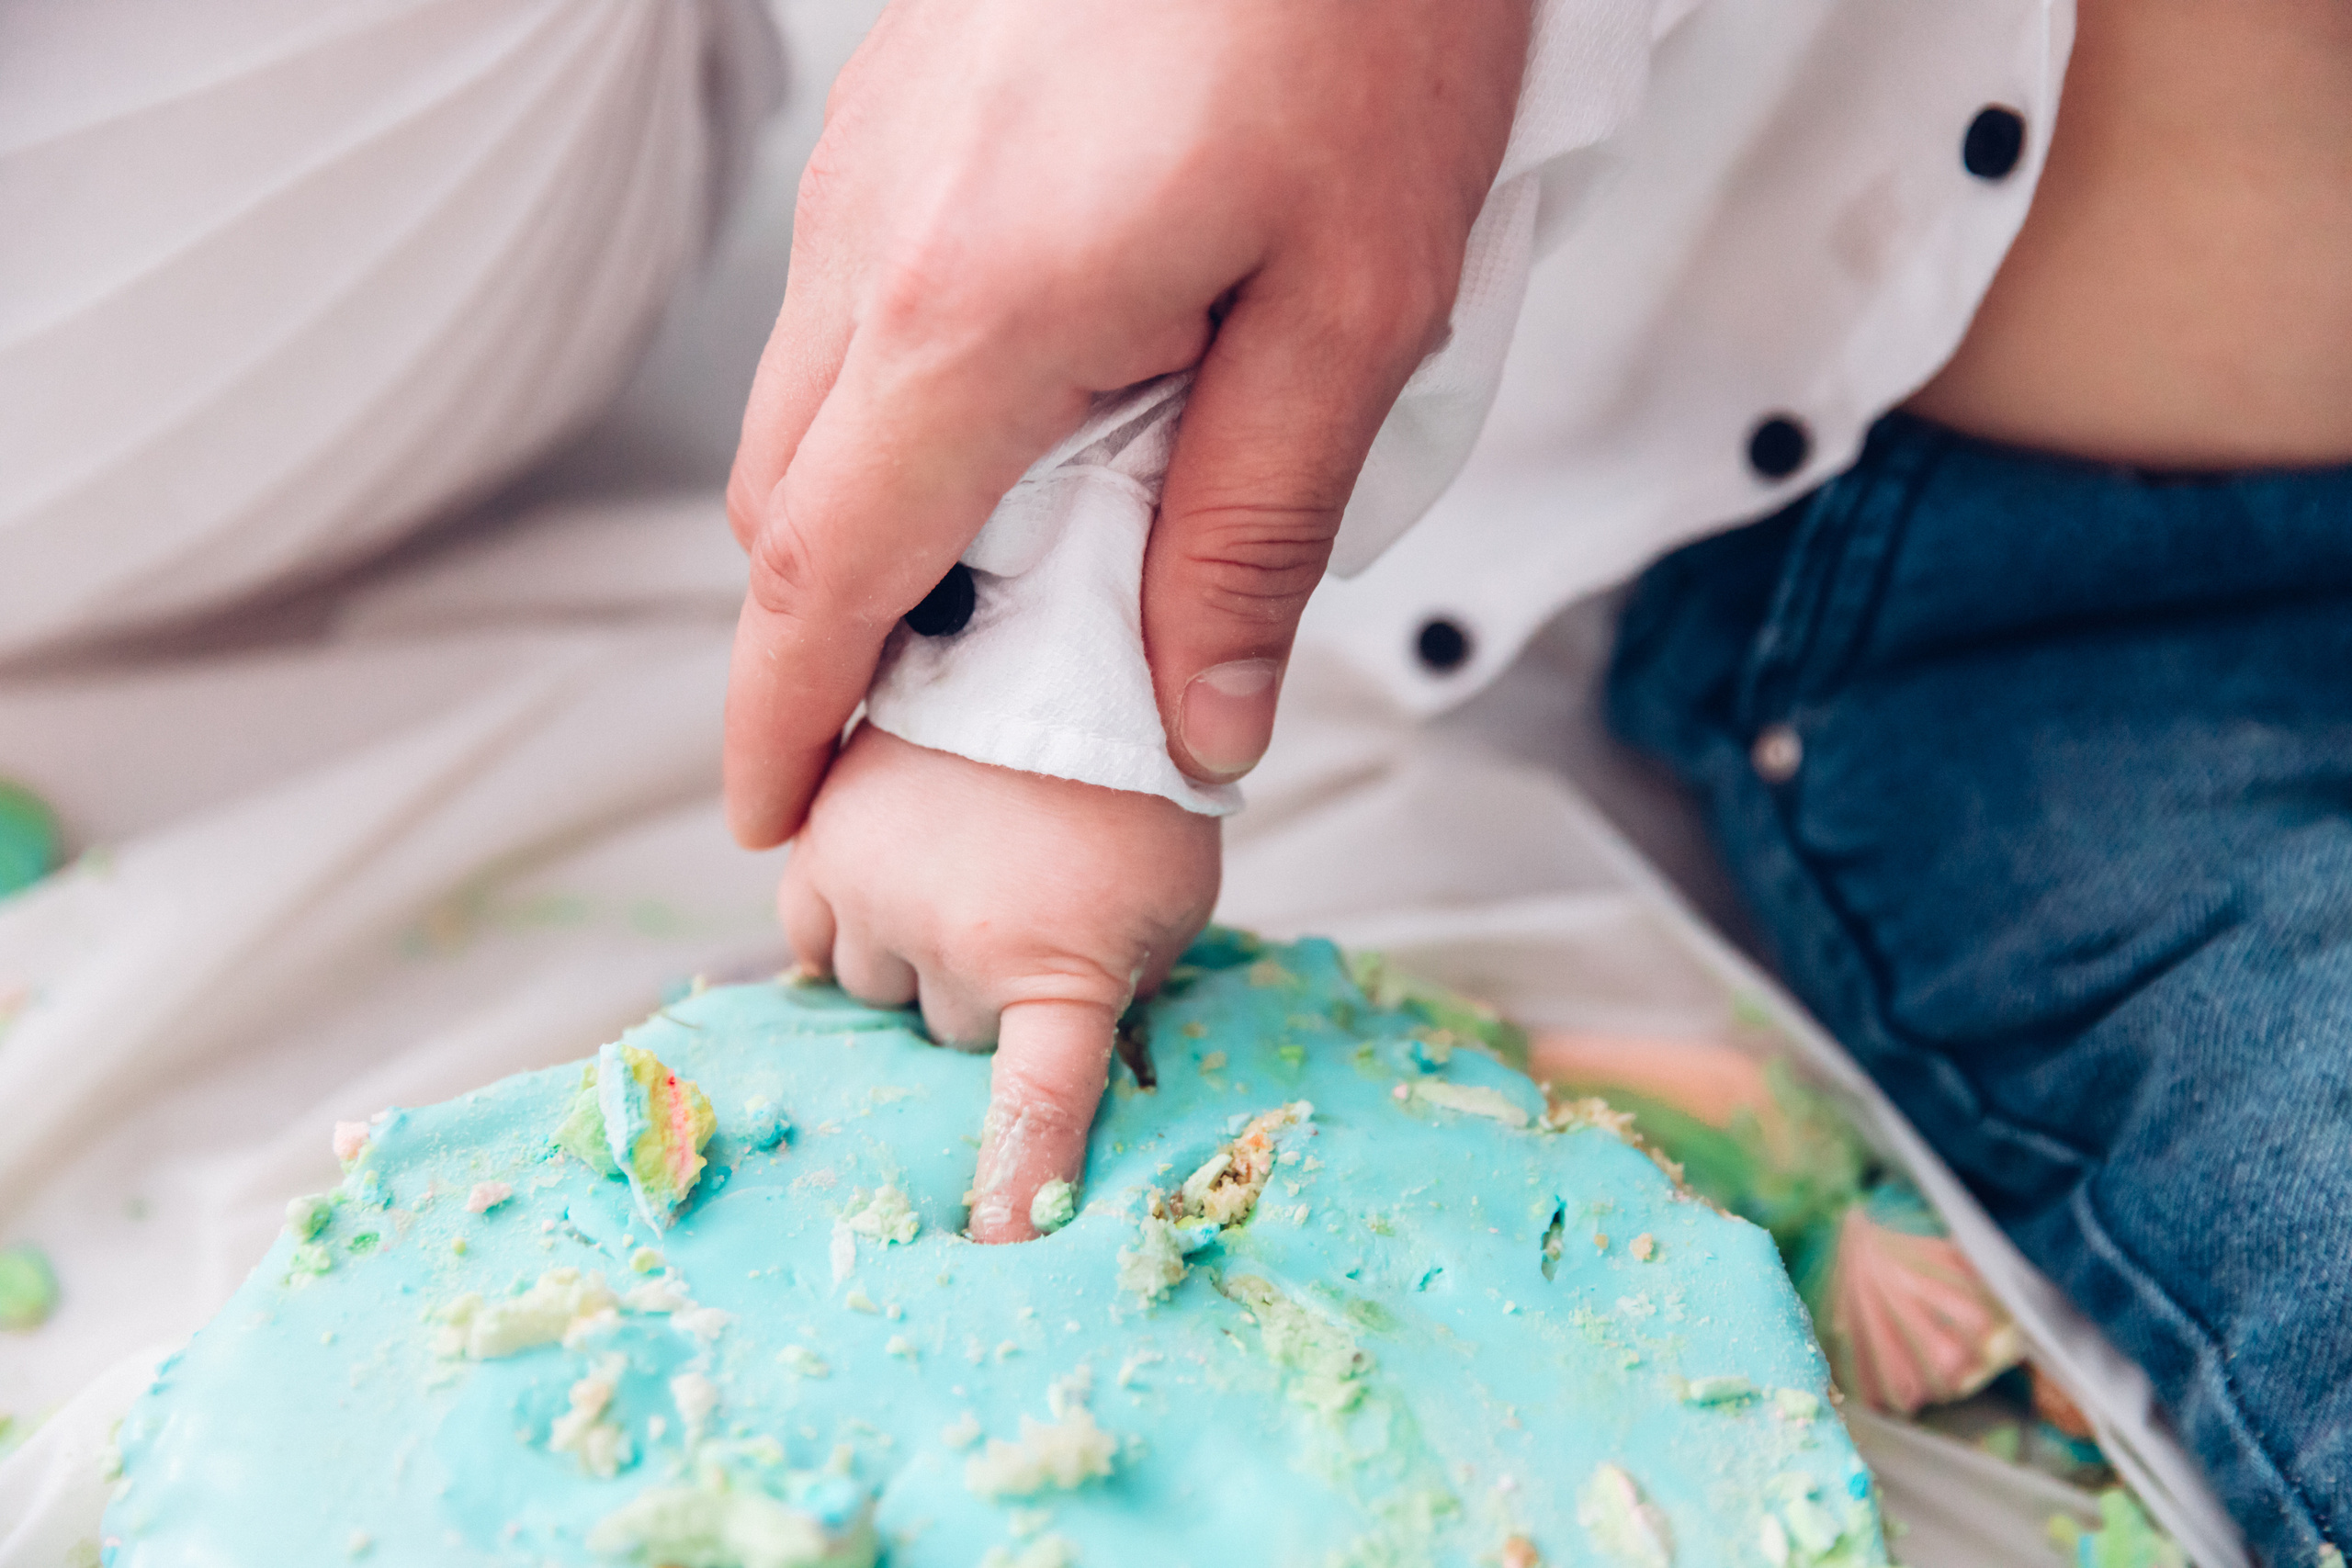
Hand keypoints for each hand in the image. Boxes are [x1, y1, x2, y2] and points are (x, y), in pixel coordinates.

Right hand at [723, 0, 1531, 843]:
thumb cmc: (1348, 8)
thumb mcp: (1352, 305)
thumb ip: (1255, 531)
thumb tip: (1199, 719)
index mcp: (972, 317)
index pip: (819, 576)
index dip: (778, 717)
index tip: (769, 808)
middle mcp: (876, 244)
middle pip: (785, 503)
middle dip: (820, 642)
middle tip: (905, 737)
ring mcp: (871, 169)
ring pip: (809, 405)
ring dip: (865, 525)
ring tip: (986, 600)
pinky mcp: (900, 119)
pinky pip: (852, 313)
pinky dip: (896, 415)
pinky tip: (1015, 430)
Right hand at [779, 725, 1219, 1241]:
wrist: (1066, 649)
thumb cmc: (1134, 786)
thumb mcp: (1163, 903)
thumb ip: (1116, 985)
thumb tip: (1068, 1061)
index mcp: (1056, 958)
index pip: (1035, 1104)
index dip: (1016, 1185)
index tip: (1000, 1250)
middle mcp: (952, 935)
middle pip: (951, 1036)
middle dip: (987, 995)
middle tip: (1030, 910)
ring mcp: (875, 886)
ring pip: (875, 988)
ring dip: (914, 955)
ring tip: (969, 874)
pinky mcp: (822, 840)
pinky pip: (811, 934)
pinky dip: (850, 921)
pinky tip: (897, 875)